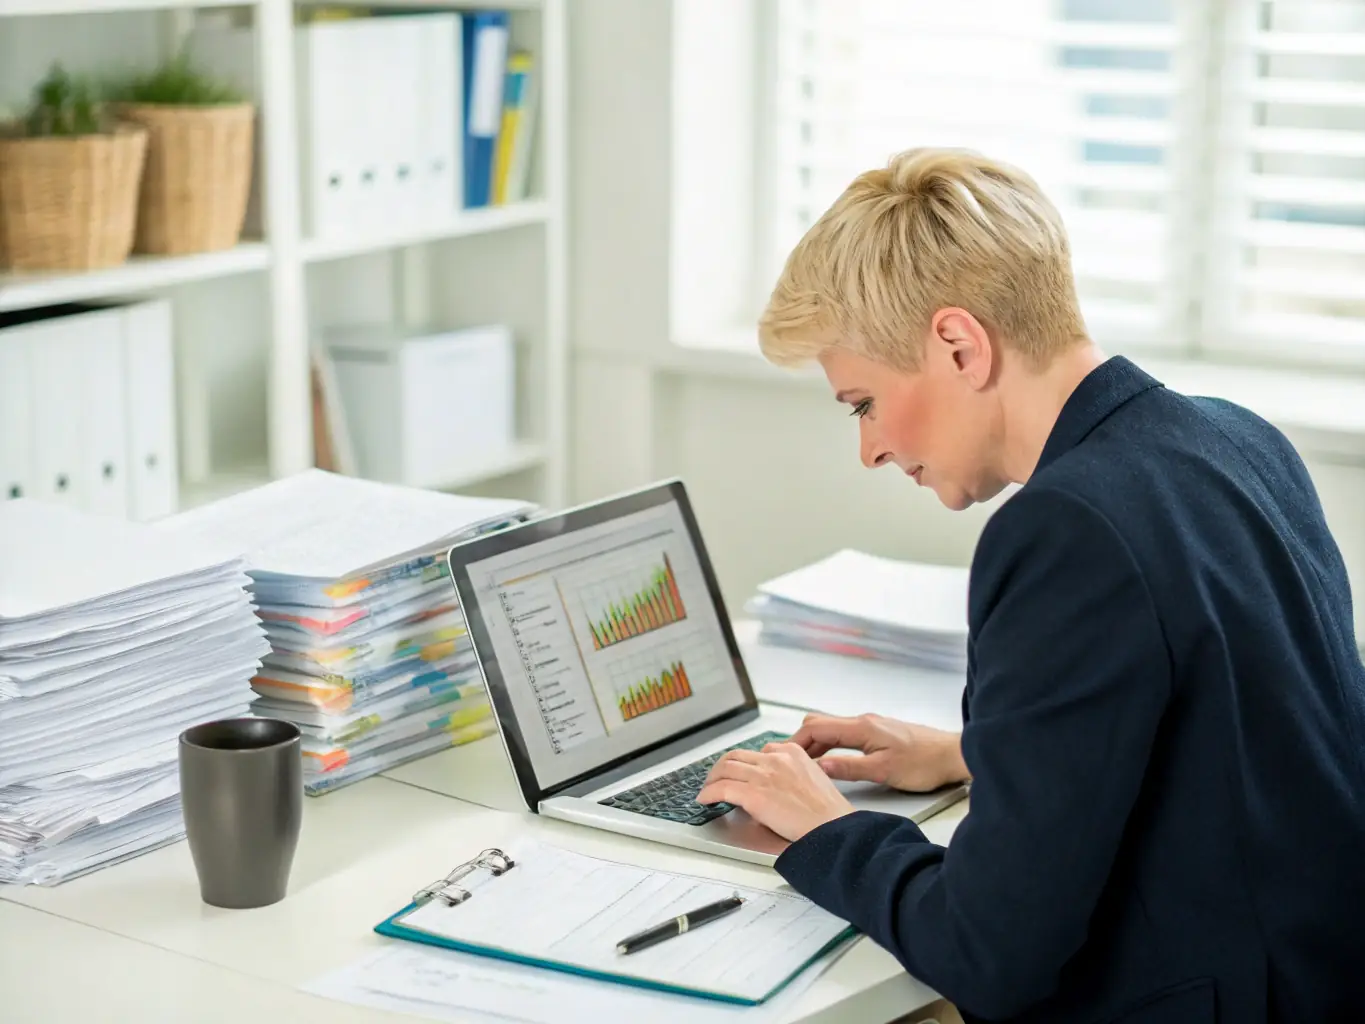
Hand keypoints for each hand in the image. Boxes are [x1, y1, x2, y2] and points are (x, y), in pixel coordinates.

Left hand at [696, 742, 855, 842]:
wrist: (832, 827)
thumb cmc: (828, 812)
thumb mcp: (813, 778)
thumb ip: (791, 773)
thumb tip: (772, 785)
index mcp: (792, 752)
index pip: (759, 751)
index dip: (745, 763)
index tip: (740, 772)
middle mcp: (775, 759)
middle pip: (736, 756)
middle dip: (722, 767)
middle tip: (717, 778)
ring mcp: (763, 776)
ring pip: (725, 769)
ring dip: (712, 779)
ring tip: (708, 789)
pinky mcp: (753, 795)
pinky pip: (722, 789)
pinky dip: (709, 793)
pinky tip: (705, 799)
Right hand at [790, 713, 968, 792]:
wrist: (951, 755)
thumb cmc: (924, 763)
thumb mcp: (882, 771)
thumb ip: (848, 768)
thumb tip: (819, 768)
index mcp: (861, 727)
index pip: (816, 728)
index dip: (795, 741)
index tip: (781, 755)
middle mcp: (863, 721)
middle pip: (819, 723)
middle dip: (800, 740)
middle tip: (789, 760)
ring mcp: (870, 725)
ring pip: (832, 728)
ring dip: (816, 743)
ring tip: (805, 764)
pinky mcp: (877, 733)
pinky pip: (844, 734)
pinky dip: (830, 744)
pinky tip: (830, 760)